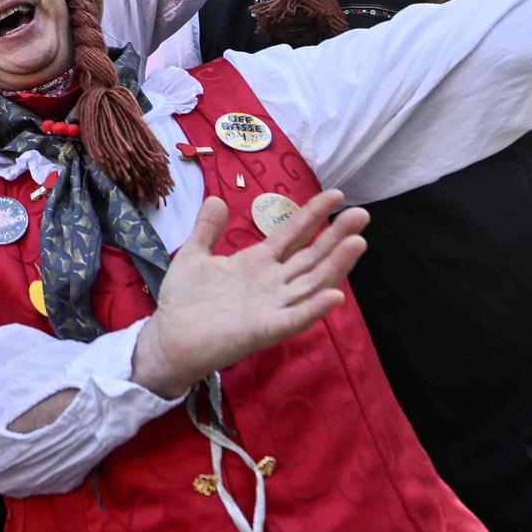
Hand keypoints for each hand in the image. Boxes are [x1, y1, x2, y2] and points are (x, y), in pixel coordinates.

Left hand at [131, 190, 368, 398]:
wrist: (168, 337)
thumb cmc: (183, 300)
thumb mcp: (194, 255)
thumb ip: (207, 229)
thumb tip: (216, 198)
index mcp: (257, 262)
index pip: (293, 234)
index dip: (313, 215)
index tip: (337, 194)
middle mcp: (272, 282)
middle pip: (311, 256)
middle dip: (336, 236)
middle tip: (362, 214)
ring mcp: (272, 306)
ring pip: (311, 283)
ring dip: (336, 266)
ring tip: (358, 243)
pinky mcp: (265, 329)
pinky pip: (294, 318)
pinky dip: (314, 309)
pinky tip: (335, 296)